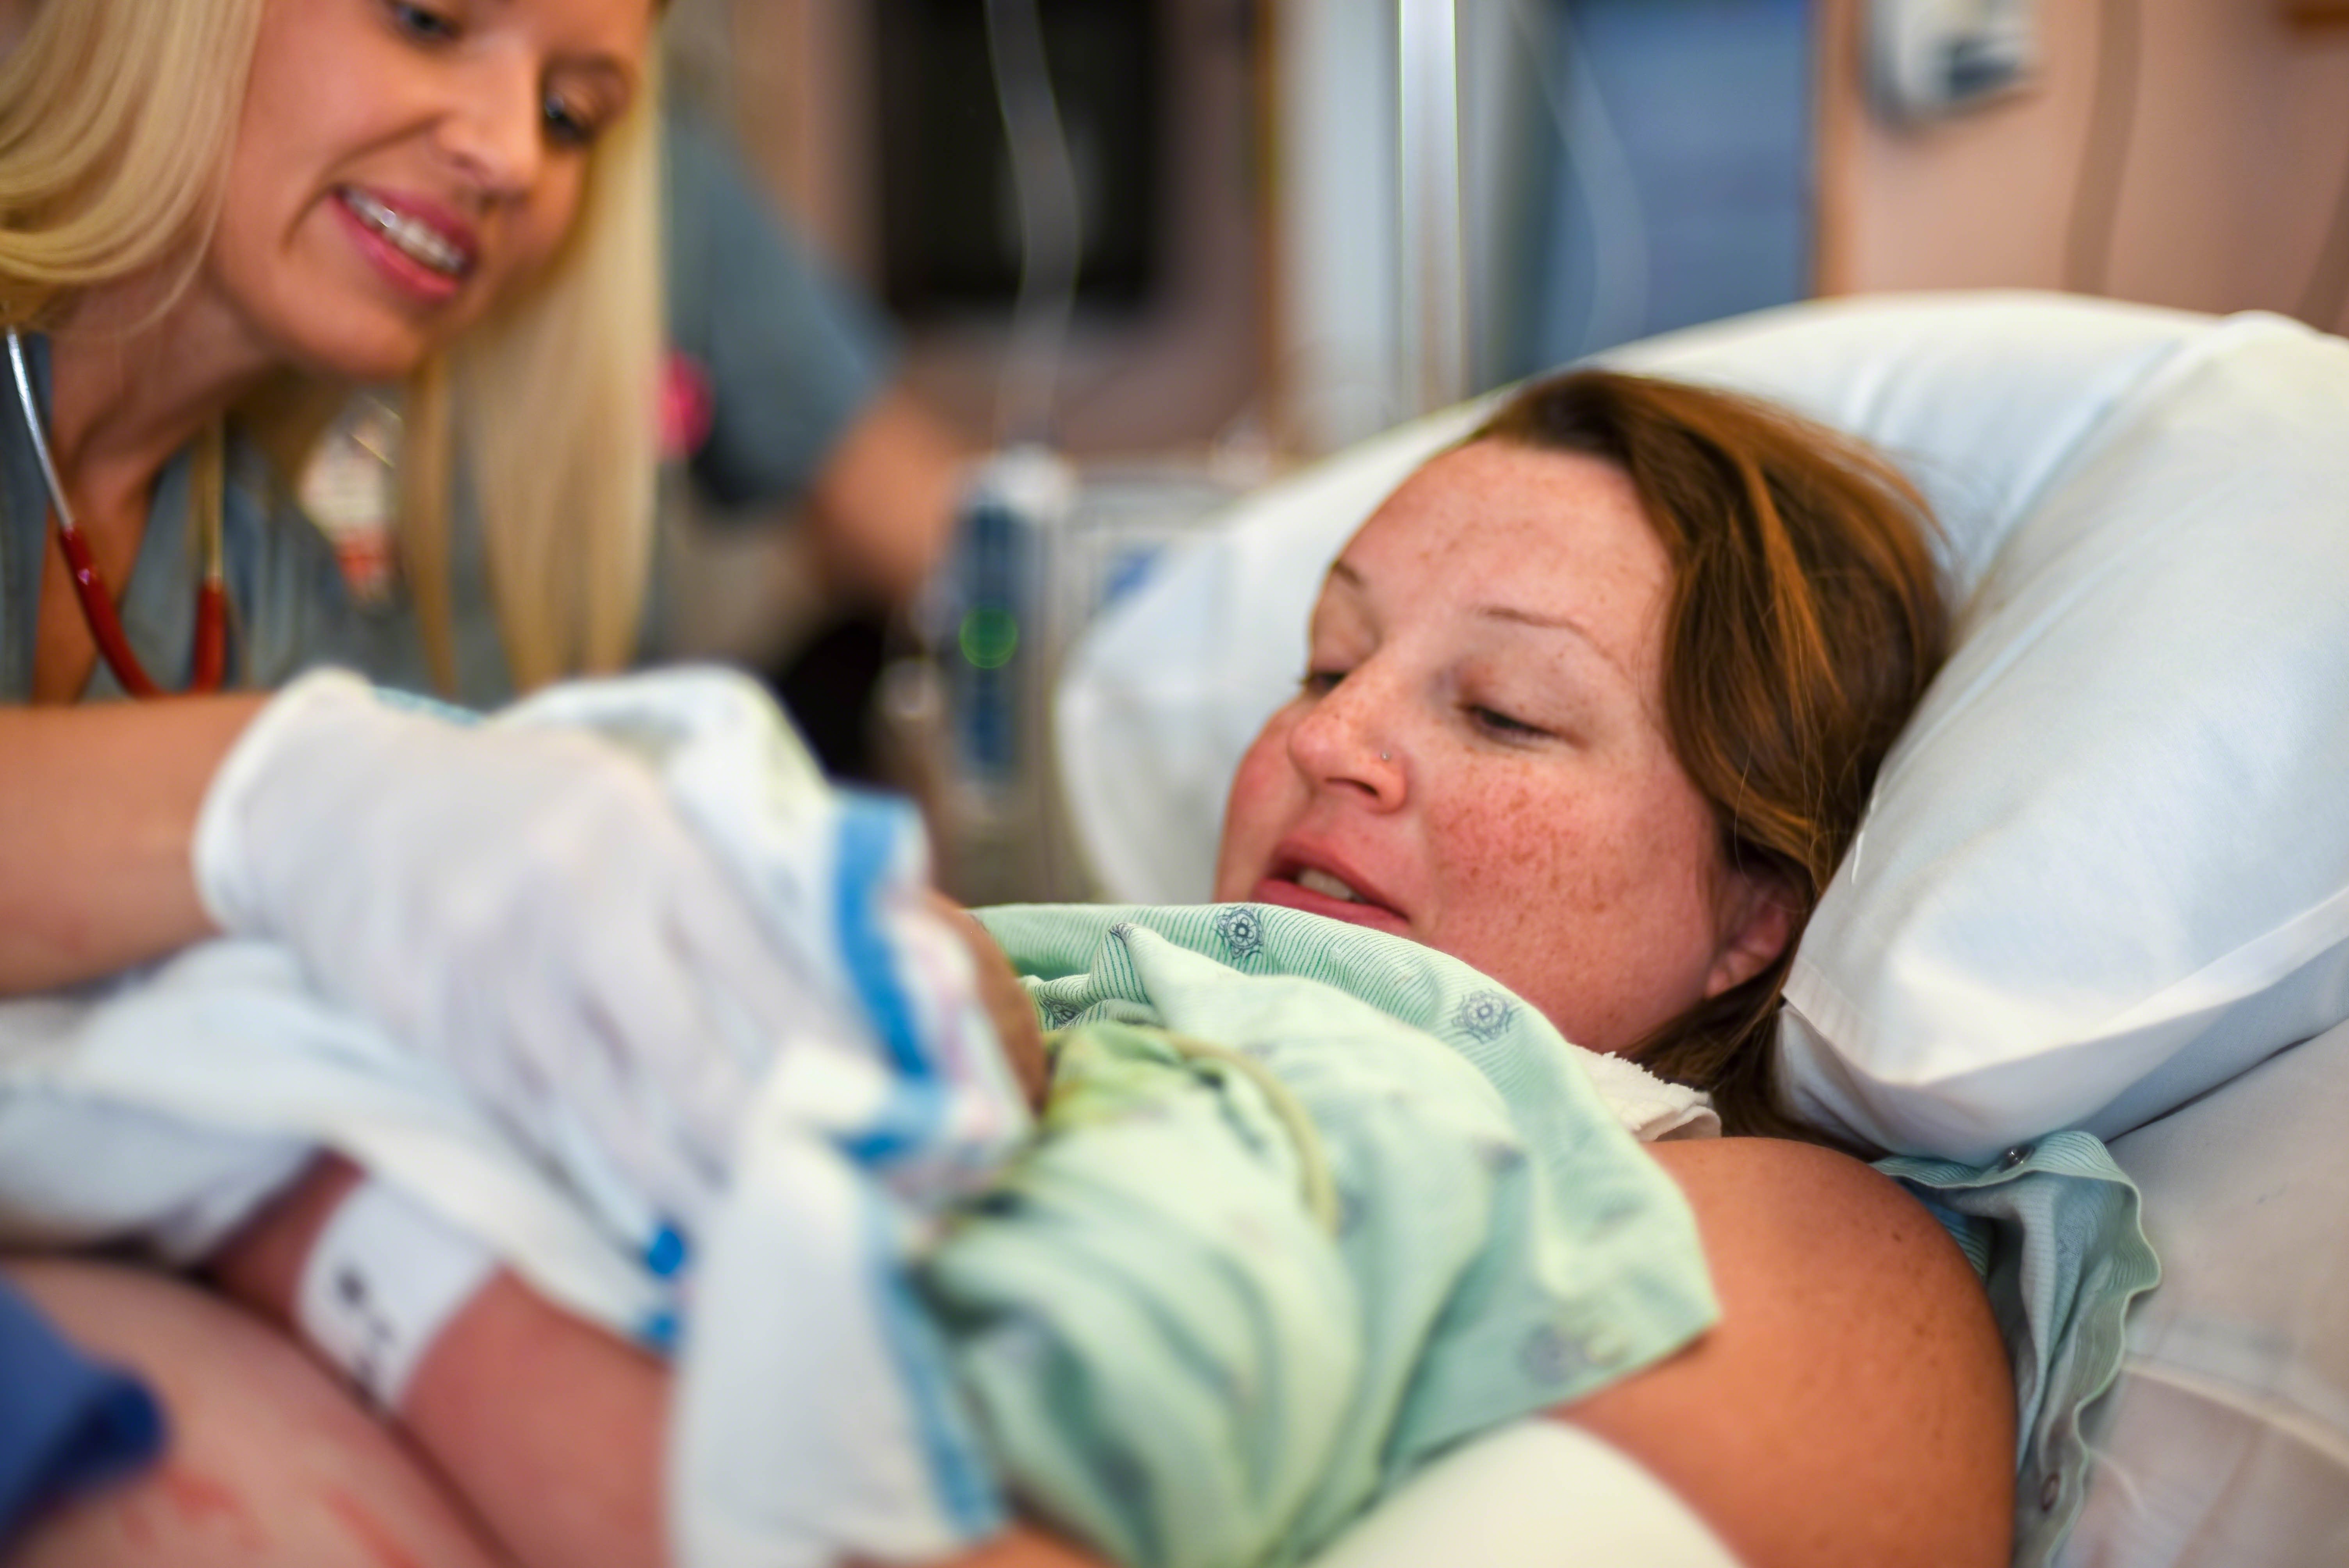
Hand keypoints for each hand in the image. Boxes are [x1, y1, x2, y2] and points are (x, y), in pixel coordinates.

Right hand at [193, 671, 820, 1247]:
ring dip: (685, 1192)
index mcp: (641, 844)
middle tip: (824, 1202)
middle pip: (686, 1062)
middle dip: (760, 1145)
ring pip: (608, 1118)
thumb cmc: (516, 800)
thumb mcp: (625, 792)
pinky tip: (646, 1220)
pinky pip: (535, 1124)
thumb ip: (718, 867)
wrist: (336, 803)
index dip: (824, 1046)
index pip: (759, 964)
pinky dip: (594, 1176)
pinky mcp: (438, 1037)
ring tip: (750, 1244)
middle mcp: (572, 915)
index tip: (880, 1105)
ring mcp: (496, 983)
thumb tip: (846, 937)